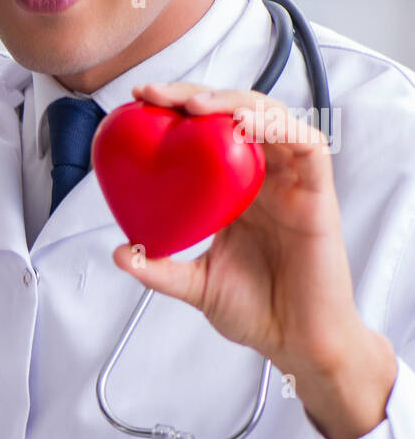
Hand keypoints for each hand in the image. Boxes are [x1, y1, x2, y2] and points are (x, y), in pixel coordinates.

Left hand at [112, 83, 396, 438]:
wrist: (297, 343)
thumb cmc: (256, 311)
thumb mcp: (194, 286)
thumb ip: (159, 268)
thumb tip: (120, 252)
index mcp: (234, 191)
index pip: (206, 133)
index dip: (176, 110)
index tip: (137, 103)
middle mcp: (263, 179)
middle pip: (234, 113)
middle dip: (194, 94)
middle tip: (154, 96)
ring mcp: (292, 183)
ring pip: (271, 117)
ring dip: (233, 102)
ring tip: (195, 106)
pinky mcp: (318, 195)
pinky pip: (306, 146)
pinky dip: (277, 127)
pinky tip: (245, 124)